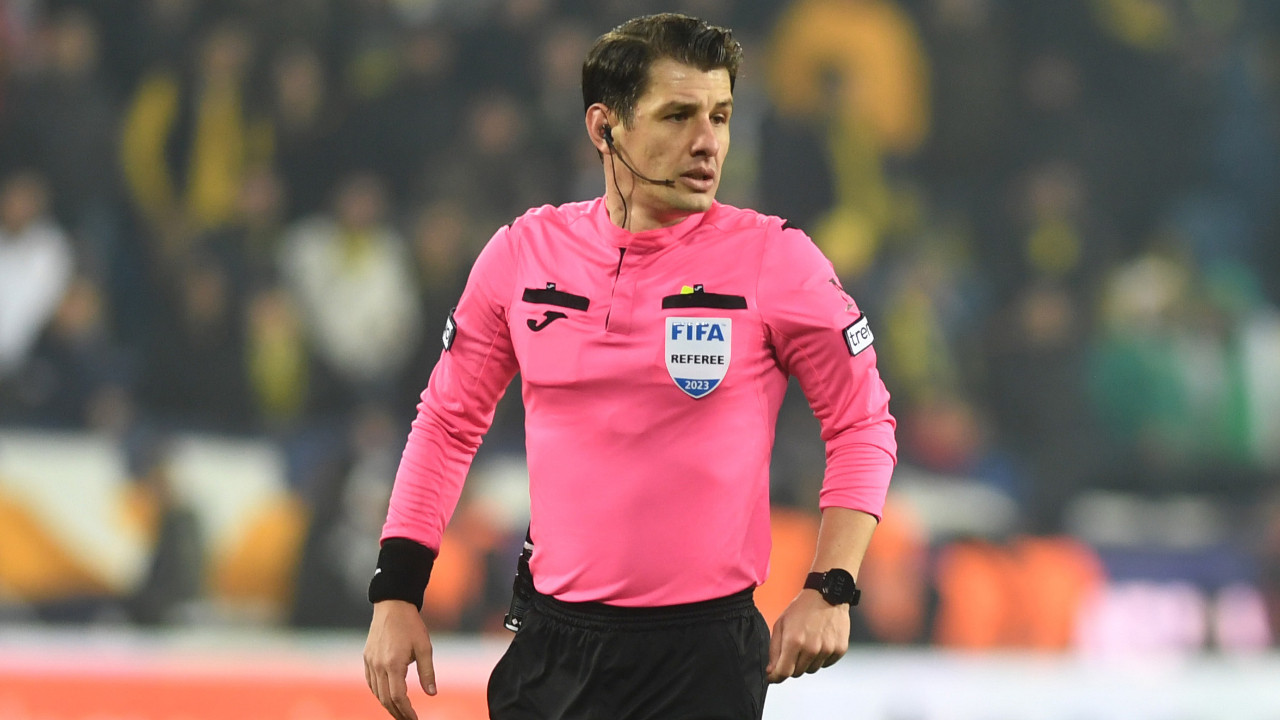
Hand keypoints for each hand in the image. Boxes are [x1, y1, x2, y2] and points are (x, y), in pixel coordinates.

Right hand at [363, 600, 435, 719]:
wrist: (392, 606)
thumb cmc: (411, 625)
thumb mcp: (425, 647)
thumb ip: (427, 672)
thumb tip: (432, 694)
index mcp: (393, 664)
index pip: (398, 697)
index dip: (406, 711)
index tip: (414, 719)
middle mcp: (378, 665)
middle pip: (385, 699)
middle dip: (397, 713)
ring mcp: (370, 662)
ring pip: (377, 692)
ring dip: (388, 705)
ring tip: (400, 712)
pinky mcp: (367, 658)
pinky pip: (371, 682)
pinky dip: (379, 693)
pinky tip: (388, 697)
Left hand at [766, 589, 849, 682]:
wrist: (827, 594)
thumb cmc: (801, 609)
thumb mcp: (781, 624)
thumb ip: (774, 650)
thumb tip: (771, 672)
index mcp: (794, 642)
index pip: (783, 672)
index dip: (775, 677)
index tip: (772, 677)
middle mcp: (812, 648)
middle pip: (797, 673)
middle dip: (791, 666)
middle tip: (793, 650)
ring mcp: (827, 650)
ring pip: (812, 669)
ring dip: (807, 662)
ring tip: (808, 642)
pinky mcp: (840, 649)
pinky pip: (826, 664)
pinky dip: (821, 658)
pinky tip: (820, 641)